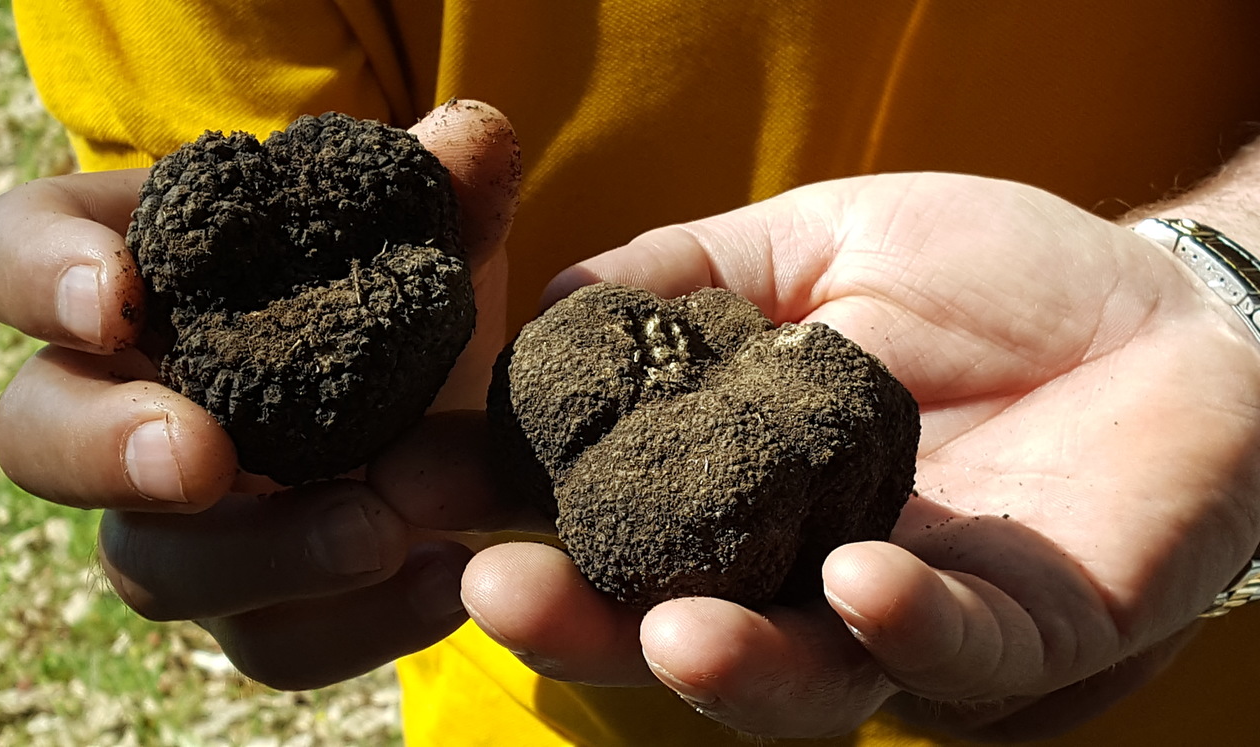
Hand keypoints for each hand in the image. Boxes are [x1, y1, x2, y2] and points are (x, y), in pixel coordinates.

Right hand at [0, 100, 522, 688]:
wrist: (467, 427)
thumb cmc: (408, 310)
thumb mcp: (435, 248)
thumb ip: (445, 198)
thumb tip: (474, 139)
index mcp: (142, 284)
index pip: (13, 258)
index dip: (39, 276)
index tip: (116, 294)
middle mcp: (126, 407)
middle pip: (36, 438)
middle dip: (104, 448)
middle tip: (202, 454)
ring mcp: (182, 523)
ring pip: (154, 567)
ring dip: (262, 553)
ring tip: (381, 529)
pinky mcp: (255, 606)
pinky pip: (271, 643)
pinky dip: (358, 624)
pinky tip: (445, 580)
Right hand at [458, 173, 1259, 738]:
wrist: (1169, 299)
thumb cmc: (991, 274)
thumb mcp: (813, 246)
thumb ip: (687, 275)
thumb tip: (547, 301)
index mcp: (751, 501)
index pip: (618, 531)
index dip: (524, 520)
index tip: (422, 495)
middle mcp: (813, 581)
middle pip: (685, 636)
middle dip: (590, 628)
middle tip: (496, 592)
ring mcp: (920, 618)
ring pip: (811, 681)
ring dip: (729, 665)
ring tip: (664, 630)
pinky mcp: (1038, 632)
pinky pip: (965, 655)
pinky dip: (906, 625)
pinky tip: (855, 580)